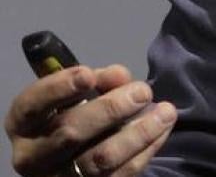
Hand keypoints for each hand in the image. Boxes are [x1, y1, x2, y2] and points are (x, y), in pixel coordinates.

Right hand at [5, 65, 176, 176]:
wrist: (75, 155)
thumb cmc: (76, 112)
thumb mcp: (78, 93)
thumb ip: (97, 80)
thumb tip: (119, 77)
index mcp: (24, 124)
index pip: (32, 105)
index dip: (59, 88)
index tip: (87, 74)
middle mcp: (34, 155)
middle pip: (70, 132)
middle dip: (110, 109)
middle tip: (142, 91)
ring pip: (101, 159)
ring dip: (138, 133)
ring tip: (165, 112)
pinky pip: (123, 172)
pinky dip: (147, 148)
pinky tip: (163, 128)